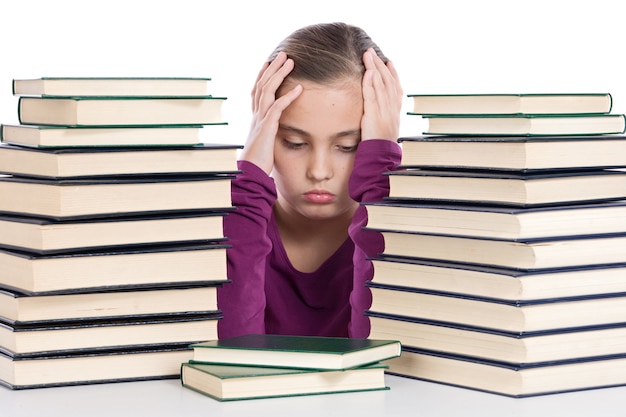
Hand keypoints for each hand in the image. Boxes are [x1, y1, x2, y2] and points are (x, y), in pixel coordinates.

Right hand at [241, 51, 302, 173]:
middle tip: (282, 54)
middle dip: (272, 69)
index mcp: (255, 119)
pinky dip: (288, 97)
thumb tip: (274, 135)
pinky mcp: (267, 128)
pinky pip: (277, 108)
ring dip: (279, 75)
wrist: (249, 174)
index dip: (262, 76)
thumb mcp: (264, 145)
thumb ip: (269, 135)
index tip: (269, 63)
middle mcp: (256, 116)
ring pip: (268, 91)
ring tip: (289, 61)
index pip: (257, 92)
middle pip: (262, 85)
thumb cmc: (257, 163)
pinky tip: (299, 89)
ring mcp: (260, 121)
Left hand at [360, 48, 402, 141]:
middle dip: (380, 65)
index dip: (392, 73)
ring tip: (367, 55)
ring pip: (380, 85)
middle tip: (372, 52)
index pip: (395, 87)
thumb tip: (380, 110)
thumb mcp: (385, 128)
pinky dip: (370, 83)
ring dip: (374, 68)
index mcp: (395, 111)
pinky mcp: (374, 115)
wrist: (381, 157)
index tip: (388, 61)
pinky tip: (367, 72)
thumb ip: (384, 116)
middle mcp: (391, 108)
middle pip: (387, 81)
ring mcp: (383, 111)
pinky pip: (372, 96)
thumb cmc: (380, 145)